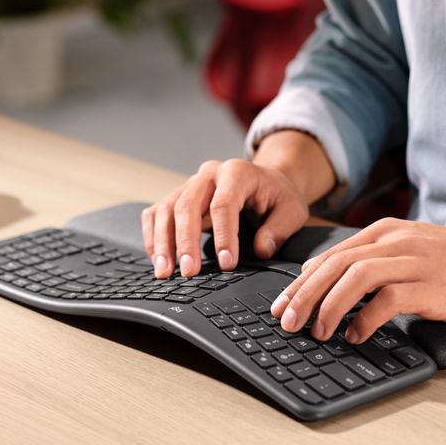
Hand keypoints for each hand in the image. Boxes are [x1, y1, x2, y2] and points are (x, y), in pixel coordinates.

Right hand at [141, 159, 309, 277]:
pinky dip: (153, 237)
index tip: (227, 264)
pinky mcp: (177, 196)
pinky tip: (158, 260)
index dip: (224, 236)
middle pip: (186, 205)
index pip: (223, 204)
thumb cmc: (277, 197)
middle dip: (185, 242)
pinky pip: (155, 214)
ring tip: (165, 272)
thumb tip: (261, 249)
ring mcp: (189, 184)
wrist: (266, 182)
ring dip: (162, 243)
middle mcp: (208, 174)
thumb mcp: (292, 210)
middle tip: (188, 272)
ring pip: (165, 209)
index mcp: (237, 172)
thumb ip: (279, 229)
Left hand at [269, 218, 445, 342]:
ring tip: (315, 332)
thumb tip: (337, 289)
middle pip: (333, 265)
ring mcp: (413, 261)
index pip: (331, 254)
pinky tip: (355, 336)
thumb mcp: (415, 251)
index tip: (284, 304)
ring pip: (353, 278)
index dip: (301, 281)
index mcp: (387, 231)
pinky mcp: (430, 285)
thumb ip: (379, 262)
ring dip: (327, 307)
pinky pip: (385, 300)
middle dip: (301, 295)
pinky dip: (364, 320)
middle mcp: (396, 240)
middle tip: (284, 321)